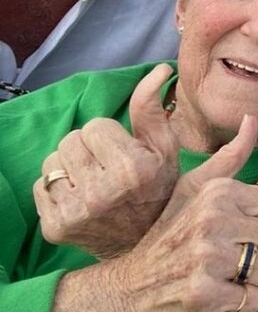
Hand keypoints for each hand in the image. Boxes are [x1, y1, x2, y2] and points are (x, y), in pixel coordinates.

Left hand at [35, 64, 180, 258]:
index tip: (123, 153)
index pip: (95, 125)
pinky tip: (78, 197)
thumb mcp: (165, 148)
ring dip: (70, 166)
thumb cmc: (158, 188)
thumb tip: (159, 69)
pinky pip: (39, 186)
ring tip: (92, 180)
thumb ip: (153, 108)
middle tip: (107, 166)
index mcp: (133, 169)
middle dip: (87, 148)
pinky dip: (56, 188)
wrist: (144, 243)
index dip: (110, 136)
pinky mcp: (55, 227)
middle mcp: (102, 192)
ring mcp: (76, 212)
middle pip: (71, 140)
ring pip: (52, 161)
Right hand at [54, 114, 257, 311]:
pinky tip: (219, 294)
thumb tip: (252, 119)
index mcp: (217, 193)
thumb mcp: (193, 190)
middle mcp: (213, 220)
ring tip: (230, 275)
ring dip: (257, 280)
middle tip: (237, 257)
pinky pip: (255, 299)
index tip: (246, 231)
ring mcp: (208, 258)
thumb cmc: (168, 234)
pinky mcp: (204, 294)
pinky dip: (242, 303)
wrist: (127, 286)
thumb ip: (229, 158)